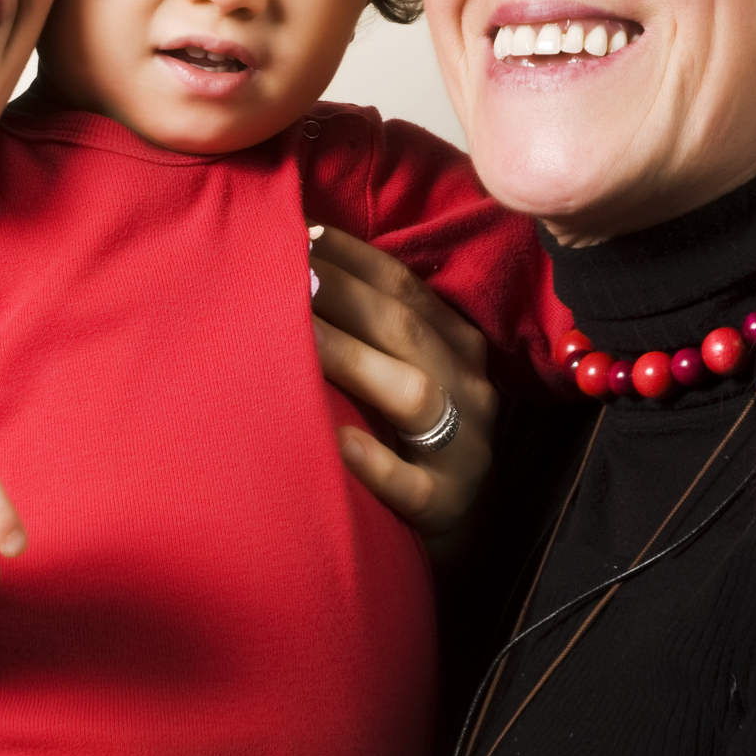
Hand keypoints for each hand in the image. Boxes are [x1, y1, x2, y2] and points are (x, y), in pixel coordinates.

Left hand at [309, 225, 495, 533]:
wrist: (457, 525)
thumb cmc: (408, 435)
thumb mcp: (406, 371)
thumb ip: (373, 326)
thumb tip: (299, 258)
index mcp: (458, 344)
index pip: (404, 287)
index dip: (353, 258)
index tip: (299, 231)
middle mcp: (469, 387)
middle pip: (406, 329)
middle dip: (343, 294)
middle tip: (285, 269)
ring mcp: (465, 448)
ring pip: (413, 394)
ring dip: (353, 359)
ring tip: (299, 336)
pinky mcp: (448, 504)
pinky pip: (414, 485)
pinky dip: (377, 463)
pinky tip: (338, 443)